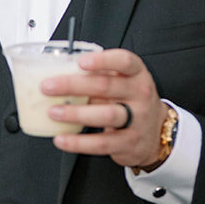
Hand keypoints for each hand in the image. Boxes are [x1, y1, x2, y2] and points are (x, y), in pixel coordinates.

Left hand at [42, 49, 165, 167]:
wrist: (156, 133)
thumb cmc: (132, 101)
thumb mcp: (124, 83)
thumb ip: (100, 77)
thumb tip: (60, 75)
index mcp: (137, 74)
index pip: (124, 61)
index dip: (102, 60)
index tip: (80, 62)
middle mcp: (140, 94)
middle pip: (106, 86)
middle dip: (73, 85)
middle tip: (48, 87)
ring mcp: (136, 120)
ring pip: (105, 115)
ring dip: (75, 113)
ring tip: (53, 112)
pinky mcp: (128, 143)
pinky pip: (101, 143)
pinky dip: (78, 142)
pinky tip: (61, 139)